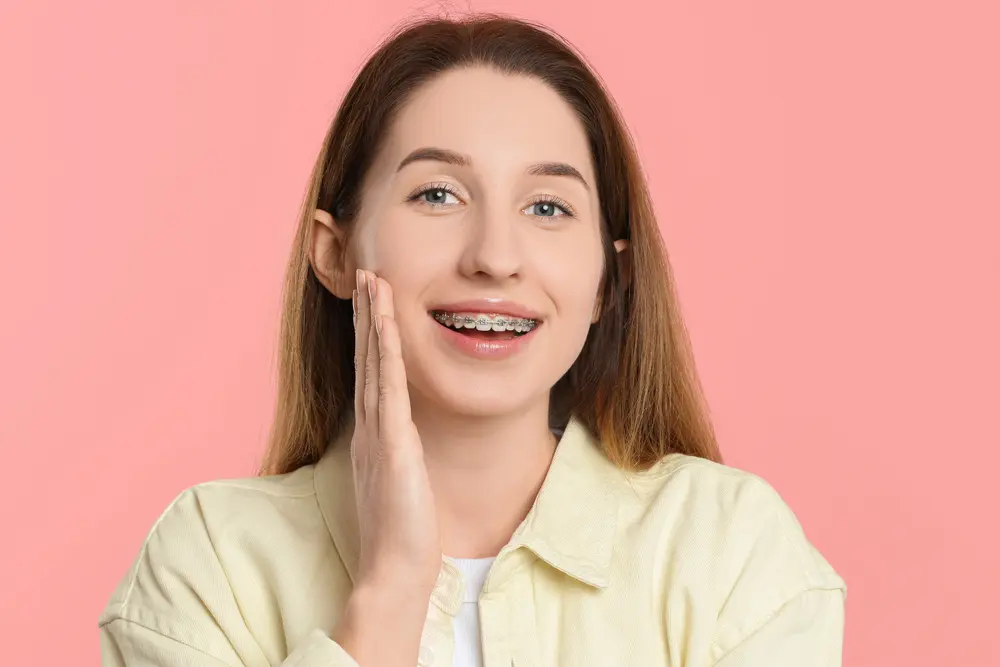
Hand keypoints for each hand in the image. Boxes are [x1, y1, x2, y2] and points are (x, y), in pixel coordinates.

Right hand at [350, 269, 441, 595]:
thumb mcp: (401, 483)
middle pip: (365, 360)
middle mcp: (369, 428)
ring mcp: (377, 433)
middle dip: (366, 315)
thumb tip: (407, 441)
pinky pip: (389, 387)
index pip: (370, 374)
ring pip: (374, 364)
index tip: (372, 302)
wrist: (395, 570)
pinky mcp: (392, 443)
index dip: (368, 335)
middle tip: (367, 275)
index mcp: (373, 436)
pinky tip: (386, 323)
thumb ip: (400, 457)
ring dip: (373, 321)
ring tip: (374, 283)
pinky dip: (386, 351)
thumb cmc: (402, 534)